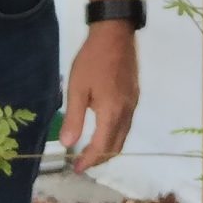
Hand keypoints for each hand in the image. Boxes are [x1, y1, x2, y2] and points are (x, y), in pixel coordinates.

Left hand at [61, 19, 137, 172]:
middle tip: (82, 162)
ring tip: (91, 149)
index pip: (102, 146)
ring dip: (108, 146)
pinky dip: (115, 133)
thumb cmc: (92, 60)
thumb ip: (73, 118)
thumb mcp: (77, 88)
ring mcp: (133, 103)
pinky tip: (103, 128)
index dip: (89, 160)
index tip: (76, 168)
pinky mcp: (134, 94)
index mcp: (112, 112)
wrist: (115, 33)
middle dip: (100, 158)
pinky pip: (126, 123)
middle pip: (116, 145)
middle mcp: (127, 111)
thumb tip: (67, 144)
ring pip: (123, 134)